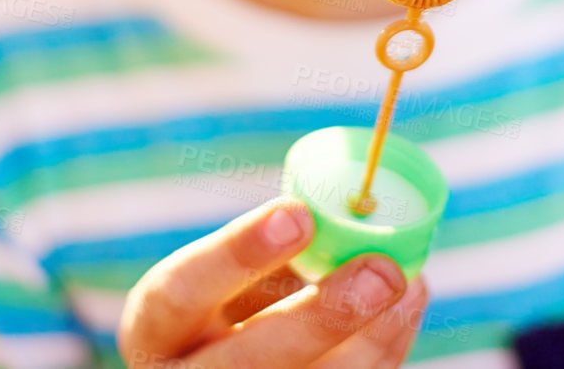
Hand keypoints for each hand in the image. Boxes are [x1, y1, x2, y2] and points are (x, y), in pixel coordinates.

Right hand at [118, 197, 429, 367]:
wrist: (217, 368)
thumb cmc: (227, 311)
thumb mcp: (224, 281)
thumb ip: (270, 252)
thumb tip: (354, 210)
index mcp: (155, 328)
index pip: (180, 292)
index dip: (238, 253)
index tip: (300, 212)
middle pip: (251, 360)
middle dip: (323, 317)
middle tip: (381, 271)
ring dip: (371, 340)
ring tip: (407, 284)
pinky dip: (381, 355)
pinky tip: (404, 312)